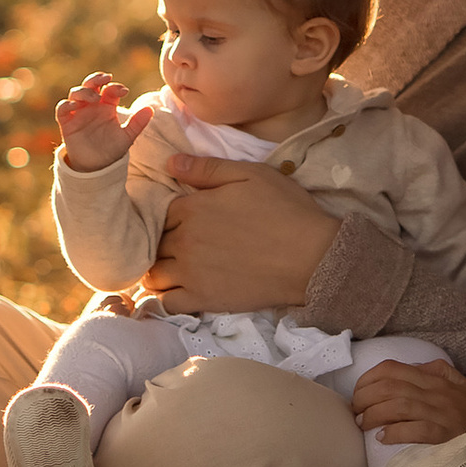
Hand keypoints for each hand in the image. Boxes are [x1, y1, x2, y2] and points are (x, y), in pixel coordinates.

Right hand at [52, 74, 132, 171]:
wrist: (97, 167)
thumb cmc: (112, 149)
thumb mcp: (127, 137)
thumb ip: (137, 123)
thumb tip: (151, 109)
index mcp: (107, 106)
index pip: (109, 90)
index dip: (115, 87)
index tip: (124, 91)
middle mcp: (92, 106)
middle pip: (90, 85)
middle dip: (96, 78)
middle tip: (105, 78)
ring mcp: (78, 113)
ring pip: (76, 93)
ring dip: (84, 91)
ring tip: (95, 98)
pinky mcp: (67, 123)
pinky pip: (62, 109)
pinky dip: (67, 104)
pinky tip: (75, 106)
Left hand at [140, 156, 338, 312]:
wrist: (312, 257)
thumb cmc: (285, 210)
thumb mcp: (250, 174)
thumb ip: (207, 168)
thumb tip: (169, 163)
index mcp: (192, 208)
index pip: (159, 210)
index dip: (167, 214)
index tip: (178, 218)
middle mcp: (184, 240)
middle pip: (154, 241)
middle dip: (160, 241)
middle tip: (177, 242)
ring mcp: (191, 273)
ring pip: (153, 273)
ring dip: (158, 268)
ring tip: (172, 266)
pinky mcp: (203, 300)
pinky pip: (167, 303)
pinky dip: (164, 298)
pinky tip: (175, 291)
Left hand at [350, 359, 465, 446]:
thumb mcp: (462, 385)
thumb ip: (438, 373)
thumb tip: (412, 369)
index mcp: (436, 377)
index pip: (392, 369)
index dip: (369, 379)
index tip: (359, 392)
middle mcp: (436, 392)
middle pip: (388, 387)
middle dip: (364, 397)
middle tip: (355, 411)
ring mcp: (441, 413)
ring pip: (396, 406)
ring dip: (373, 415)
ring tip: (363, 424)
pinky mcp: (445, 435)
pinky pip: (413, 430)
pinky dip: (394, 433)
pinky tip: (383, 439)